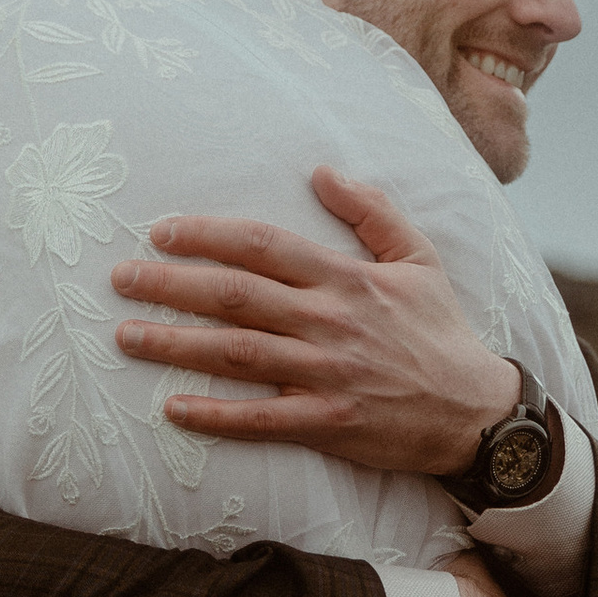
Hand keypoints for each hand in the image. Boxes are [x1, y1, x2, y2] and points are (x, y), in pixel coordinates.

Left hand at [110, 168, 517, 473]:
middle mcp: (330, 322)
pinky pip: (261, 420)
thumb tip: (323, 171)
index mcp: (347, 278)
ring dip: (176, 344)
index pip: (263, 246)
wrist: (477, 412)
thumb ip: (371, 212)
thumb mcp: (418, 258)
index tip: (161, 231)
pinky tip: (173, 409)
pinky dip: (215, 415)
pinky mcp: (329, 424)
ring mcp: (327, 375)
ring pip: (237, 354)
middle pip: (236, 296)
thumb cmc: (440, 333)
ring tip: (126, 336)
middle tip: (120, 278)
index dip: (208, 235)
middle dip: (172, 284)